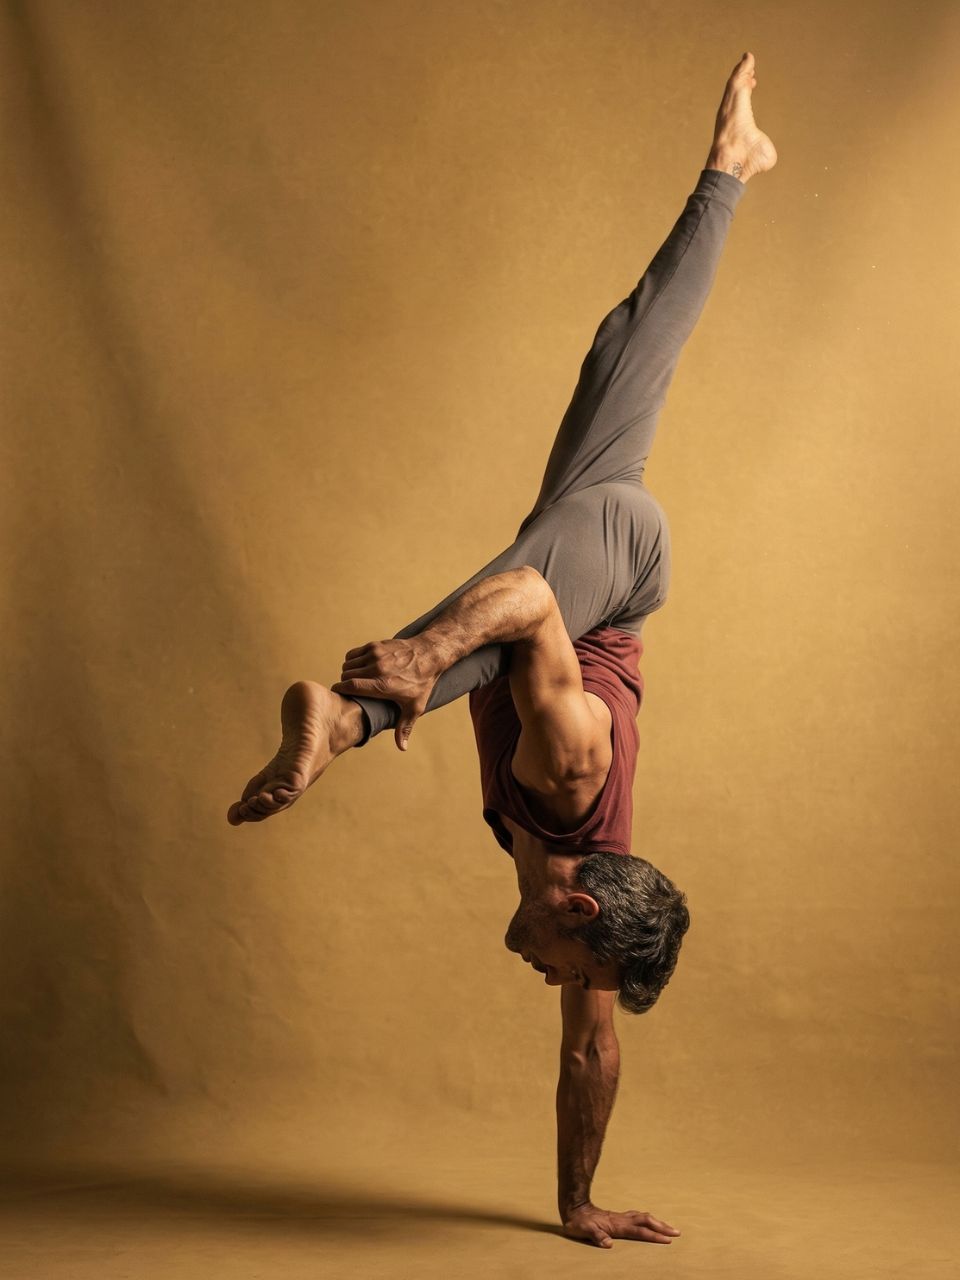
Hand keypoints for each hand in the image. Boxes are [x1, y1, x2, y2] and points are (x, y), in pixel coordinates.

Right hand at [330, 637, 441, 750]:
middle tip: (351, 690)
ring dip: (348, 672)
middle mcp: (377, 669)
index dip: (339, 690)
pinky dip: (351, 661)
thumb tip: (402, 748)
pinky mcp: (375, 645)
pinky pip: (352, 654)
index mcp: (383, 685)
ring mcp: (375, 655)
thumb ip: (404, 727)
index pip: (351, 686)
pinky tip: (360, 667)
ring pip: (347, 664)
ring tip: (355, 679)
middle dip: (345, 684)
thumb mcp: (415, 707)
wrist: (428, 654)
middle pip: (346, 676)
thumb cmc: (421, 683)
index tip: (337, 694)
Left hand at [561, 1202, 680, 1248]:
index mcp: (616, 1225)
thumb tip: (608, 1244)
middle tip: (677, 1232)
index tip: (667, 1240)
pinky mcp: (619, 1218)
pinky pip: (638, 1217)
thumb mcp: (584, 1231)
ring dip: (657, 1222)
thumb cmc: (578, 1222)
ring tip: (670, 1227)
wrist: (574, 1207)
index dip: (653, 1236)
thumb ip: (596, 1236)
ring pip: (644, 1217)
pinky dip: (648, 1220)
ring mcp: (621, 1217)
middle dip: (662, 1227)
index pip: (639, 1231)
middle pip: (646, 1221)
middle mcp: (622, 1219)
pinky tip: (651, 1222)